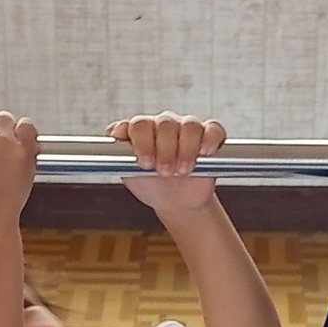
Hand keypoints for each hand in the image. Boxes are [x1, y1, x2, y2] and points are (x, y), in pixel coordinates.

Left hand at [107, 113, 225, 212]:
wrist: (176, 202)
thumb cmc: (150, 186)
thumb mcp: (131, 175)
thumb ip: (120, 156)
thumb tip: (115, 135)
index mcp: (140, 131)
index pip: (139, 125)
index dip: (142, 143)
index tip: (145, 164)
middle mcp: (162, 125)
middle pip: (164, 124)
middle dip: (165, 150)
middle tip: (165, 172)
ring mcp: (186, 128)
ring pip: (188, 125)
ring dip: (186, 149)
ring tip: (183, 171)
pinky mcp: (209, 136)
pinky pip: (213, 129)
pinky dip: (209, 140)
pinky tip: (204, 153)